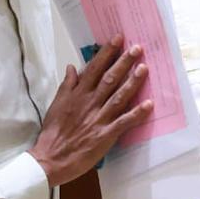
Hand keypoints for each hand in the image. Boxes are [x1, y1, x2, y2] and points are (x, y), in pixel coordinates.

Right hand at [28, 35, 153, 185]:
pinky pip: (124, 122)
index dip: (107, 53)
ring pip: (118, 96)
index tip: (118, 40)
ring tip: (144, 68)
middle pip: (109, 79)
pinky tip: (149, 104)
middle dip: (124, 62)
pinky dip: (137, 113)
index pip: (94, 69)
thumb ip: (67, 85)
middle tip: (137, 48)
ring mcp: (98, 118)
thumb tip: (72, 66)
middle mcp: (90, 103)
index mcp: (77, 95)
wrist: (50, 158)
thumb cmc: (53, 132)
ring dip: (132, 82)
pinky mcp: (105, 134)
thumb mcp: (56, 104)